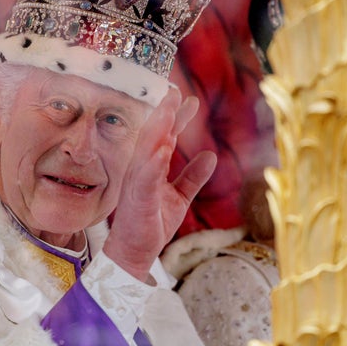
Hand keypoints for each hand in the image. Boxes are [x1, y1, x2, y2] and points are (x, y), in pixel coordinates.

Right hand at [104, 87, 216, 280]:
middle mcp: (141, 171)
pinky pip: (145, 178)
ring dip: (157, 130)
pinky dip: (153, 163)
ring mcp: (137, 184)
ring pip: (146, 151)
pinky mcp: (137, 200)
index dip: (176, 118)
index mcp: (151, 168)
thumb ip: (192, 177)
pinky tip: (163, 150)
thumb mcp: (179, 198)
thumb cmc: (152, 224)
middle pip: (152, 136)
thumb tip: (211, 155)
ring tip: (168, 110)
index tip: (189, 99)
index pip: (164, 137)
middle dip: (164, 114)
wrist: (135, 253)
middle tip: (175, 92)